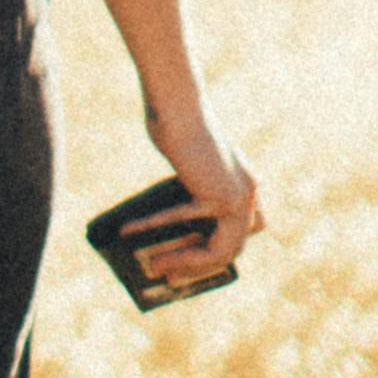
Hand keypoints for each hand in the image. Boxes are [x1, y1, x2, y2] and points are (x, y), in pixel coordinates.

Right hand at [142, 99, 262, 287]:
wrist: (178, 102)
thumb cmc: (176, 126)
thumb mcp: (192, 165)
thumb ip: (193, 193)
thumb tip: (167, 230)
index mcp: (247, 184)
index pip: (246, 232)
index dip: (223, 252)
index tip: (196, 264)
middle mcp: (248, 193)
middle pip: (231, 249)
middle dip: (199, 267)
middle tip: (169, 275)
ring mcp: (238, 197)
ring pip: (218, 250)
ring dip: (183, 262)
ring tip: (155, 267)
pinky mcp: (219, 196)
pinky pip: (185, 224)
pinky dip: (154, 228)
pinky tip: (128, 230)